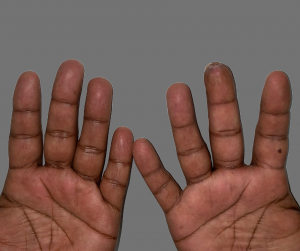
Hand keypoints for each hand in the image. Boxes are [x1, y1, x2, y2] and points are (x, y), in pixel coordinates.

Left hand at [0, 60, 132, 250]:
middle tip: (73, 72)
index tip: (31, 79)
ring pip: (92, 149)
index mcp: (25, 184)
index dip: (27, 108)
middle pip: (63, 134)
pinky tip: (123, 136)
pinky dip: (121, 159)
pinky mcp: (107, 213)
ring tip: (100, 90)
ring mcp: (83, 194)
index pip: (26, 137)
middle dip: (68, 101)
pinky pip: (116, 182)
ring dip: (97, 119)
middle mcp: (57, 182)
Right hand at [133, 62, 299, 249]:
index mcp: (266, 182)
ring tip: (178, 92)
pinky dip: (151, 169)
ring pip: (191, 152)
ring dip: (183, 123)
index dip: (273, 109)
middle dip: (221, 101)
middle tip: (215, 70)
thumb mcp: (298, 233)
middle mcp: (231, 180)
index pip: (270, 138)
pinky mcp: (182, 215)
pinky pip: (164, 188)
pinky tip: (142, 147)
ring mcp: (205, 195)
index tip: (276, 78)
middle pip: (225, 133)